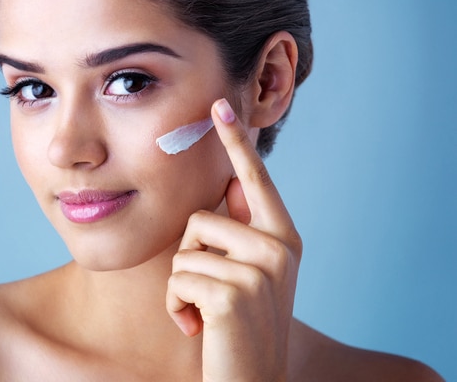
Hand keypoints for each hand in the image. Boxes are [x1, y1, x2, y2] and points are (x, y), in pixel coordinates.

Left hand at [166, 98, 301, 381]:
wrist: (250, 381)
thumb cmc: (238, 325)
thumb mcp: (246, 274)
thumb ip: (238, 232)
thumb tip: (230, 185)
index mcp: (282, 236)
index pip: (255, 179)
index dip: (237, 142)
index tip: (219, 104)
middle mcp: (279, 246)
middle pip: (200, 218)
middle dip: (189, 258)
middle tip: (210, 294)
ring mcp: (261, 269)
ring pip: (185, 249)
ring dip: (181, 286)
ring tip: (204, 312)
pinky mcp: (235, 292)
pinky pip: (178, 278)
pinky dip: (176, 306)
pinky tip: (199, 327)